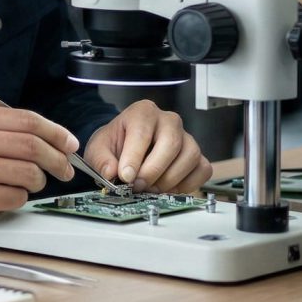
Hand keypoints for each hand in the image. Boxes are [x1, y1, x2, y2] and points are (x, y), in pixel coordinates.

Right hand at [0, 106, 79, 229]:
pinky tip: (9, 194)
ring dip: (39, 181)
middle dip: (58, 159)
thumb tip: (49, 138)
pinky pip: (17, 196)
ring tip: (31, 183)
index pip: (27, 120)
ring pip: (29, 173)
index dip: (56, 132)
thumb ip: (0, 127)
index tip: (69, 143)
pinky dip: (21, 197)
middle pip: (33, 146)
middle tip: (65, 168)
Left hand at [82, 100, 211, 193]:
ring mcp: (187, 137)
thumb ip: (101, 159)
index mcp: (143, 112)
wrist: (126, 148)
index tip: (125, 176)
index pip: (142, 132)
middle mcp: (169, 121)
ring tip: (150, 189)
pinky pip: (203, 169)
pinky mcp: (198, 156)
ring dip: (169, 179)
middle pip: (171, 143)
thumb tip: (111, 173)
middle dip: (153, 170)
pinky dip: (187, 184)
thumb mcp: (98, 149)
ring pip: (190, 157)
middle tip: (138, 186)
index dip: (134, 156)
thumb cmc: (115, 145)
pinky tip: (168, 188)